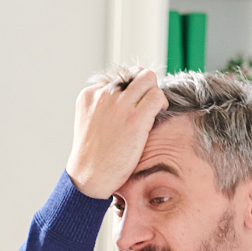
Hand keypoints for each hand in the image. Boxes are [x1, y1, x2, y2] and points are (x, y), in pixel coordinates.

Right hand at [66, 69, 168, 198]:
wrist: (90, 177)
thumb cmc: (94, 157)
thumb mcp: (92, 123)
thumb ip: (104, 108)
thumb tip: (127, 100)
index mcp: (89, 95)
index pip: (118, 79)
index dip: (130, 91)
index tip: (133, 105)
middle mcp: (103, 95)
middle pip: (134, 73)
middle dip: (144, 86)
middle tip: (147, 103)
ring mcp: (119, 104)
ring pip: (147, 78)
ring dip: (154, 91)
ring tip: (154, 108)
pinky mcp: (135, 117)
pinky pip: (156, 95)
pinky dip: (161, 102)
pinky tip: (159, 113)